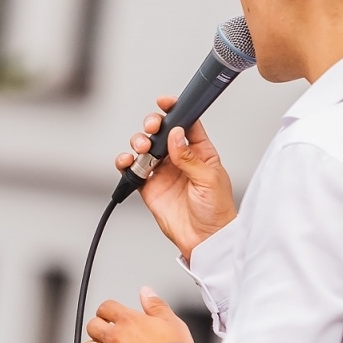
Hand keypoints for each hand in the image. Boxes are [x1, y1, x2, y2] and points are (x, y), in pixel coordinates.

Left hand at [83, 289, 195, 342]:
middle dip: (99, 329)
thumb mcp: (172, 322)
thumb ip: (156, 305)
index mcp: (128, 322)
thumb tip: (146, 293)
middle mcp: (114, 338)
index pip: (106, 307)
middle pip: (92, 326)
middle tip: (108, 334)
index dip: (107, 311)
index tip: (110, 316)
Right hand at [117, 96, 235, 257]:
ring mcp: (163, 171)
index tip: (166, 103)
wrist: (204, 239)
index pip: (187, 124)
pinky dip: (125, 163)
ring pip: (145, 147)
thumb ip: (190, 156)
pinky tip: (127, 162)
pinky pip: (132, 170)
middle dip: (153, 124)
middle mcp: (179, 159)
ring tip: (142, 149)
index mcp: (200, 152)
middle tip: (152, 128)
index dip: (176, 110)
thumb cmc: (216, 211)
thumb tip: (176, 135)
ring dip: (139, 142)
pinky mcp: (148, 186)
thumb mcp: (209, 179)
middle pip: (162, 132)